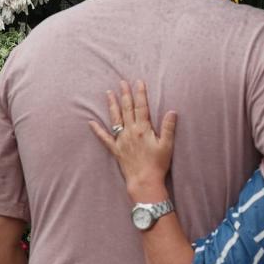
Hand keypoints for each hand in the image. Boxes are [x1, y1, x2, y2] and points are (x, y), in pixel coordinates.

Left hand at [90, 80, 177, 200]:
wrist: (144, 181)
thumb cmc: (158, 164)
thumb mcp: (167, 145)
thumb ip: (168, 127)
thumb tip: (172, 111)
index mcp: (143, 129)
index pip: (141, 107)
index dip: (140, 93)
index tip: (138, 82)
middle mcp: (130, 132)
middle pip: (127, 109)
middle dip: (125, 94)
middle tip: (122, 82)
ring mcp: (122, 140)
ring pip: (115, 119)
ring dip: (112, 105)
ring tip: (108, 93)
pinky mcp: (116, 150)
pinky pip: (104, 138)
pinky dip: (97, 130)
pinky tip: (91, 122)